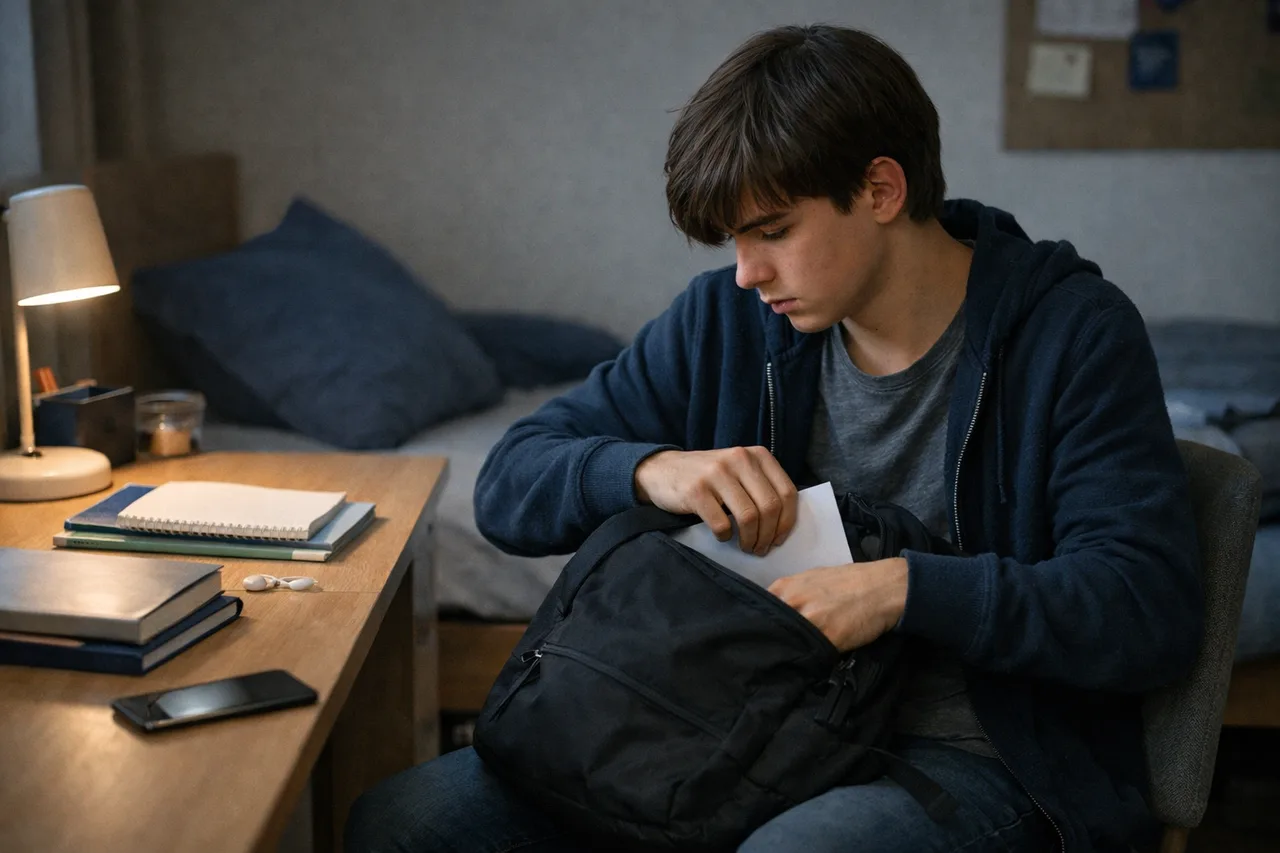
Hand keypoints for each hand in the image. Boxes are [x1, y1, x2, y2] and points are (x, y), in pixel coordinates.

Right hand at [634, 447, 797, 554]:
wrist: (661, 470)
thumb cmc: (707, 477)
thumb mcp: (738, 471)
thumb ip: (762, 486)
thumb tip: (784, 523)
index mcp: (756, 455)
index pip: (787, 492)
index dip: (787, 521)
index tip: (779, 538)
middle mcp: (739, 459)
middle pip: (770, 507)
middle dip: (768, 535)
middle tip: (761, 548)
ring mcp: (717, 473)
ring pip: (749, 517)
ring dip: (750, 540)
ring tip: (746, 547)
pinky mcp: (696, 491)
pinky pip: (722, 524)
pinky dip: (725, 537)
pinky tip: (722, 535)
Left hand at [767, 558, 908, 651]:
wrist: (883, 587)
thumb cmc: (849, 582)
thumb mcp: (811, 580)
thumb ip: (790, 596)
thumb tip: (775, 615)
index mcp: (785, 588)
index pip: (757, 613)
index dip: (758, 629)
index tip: (758, 640)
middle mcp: (792, 603)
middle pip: (766, 631)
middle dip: (768, 643)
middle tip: (767, 656)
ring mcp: (808, 621)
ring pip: (785, 646)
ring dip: (785, 655)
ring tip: (788, 662)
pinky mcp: (827, 639)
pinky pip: (808, 657)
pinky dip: (805, 662)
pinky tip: (807, 664)